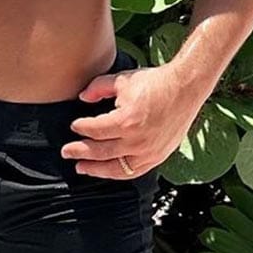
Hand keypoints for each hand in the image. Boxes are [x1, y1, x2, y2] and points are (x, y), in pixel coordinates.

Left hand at [61, 62, 199, 178]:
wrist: (185, 88)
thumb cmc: (156, 83)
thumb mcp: (122, 80)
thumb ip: (98, 88)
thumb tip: (82, 97)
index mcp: (126, 121)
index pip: (95, 130)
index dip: (81, 128)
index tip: (74, 126)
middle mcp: (137, 141)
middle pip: (100, 152)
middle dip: (80, 152)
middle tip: (66, 152)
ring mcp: (148, 152)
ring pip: (116, 168)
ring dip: (96, 169)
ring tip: (81, 168)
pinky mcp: (158, 156)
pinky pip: (134, 171)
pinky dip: (118, 173)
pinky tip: (107, 170)